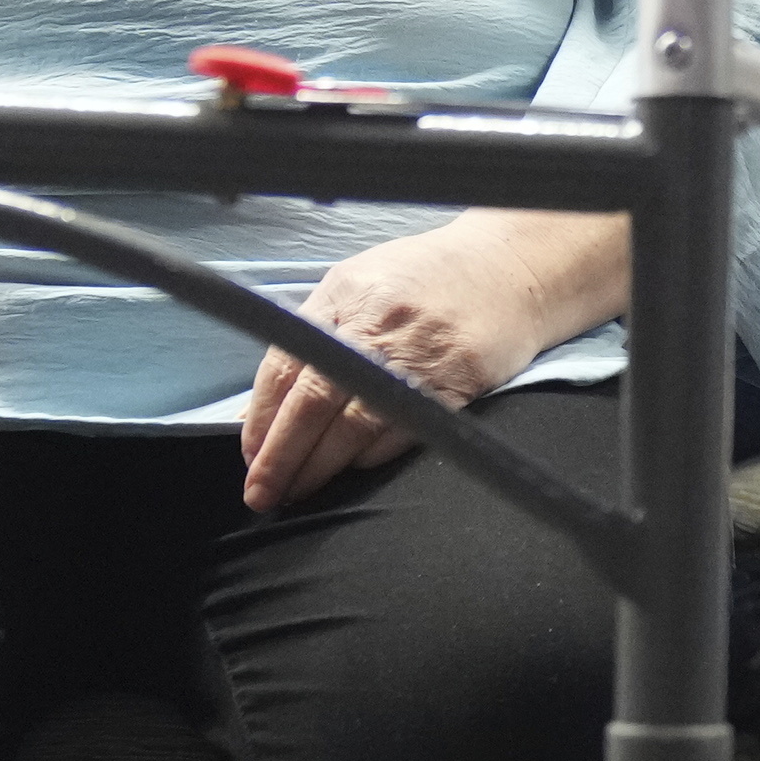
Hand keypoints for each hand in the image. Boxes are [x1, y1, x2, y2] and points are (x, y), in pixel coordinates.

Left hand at [237, 217, 568, 511]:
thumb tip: (268, 403)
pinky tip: (355, 467)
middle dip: (281, 456)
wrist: (510, 267)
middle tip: (262, 493)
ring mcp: (418, 356)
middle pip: (313, 403)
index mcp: (342, 296)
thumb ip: (317, 332)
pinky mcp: (457, 383)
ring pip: (355, 426)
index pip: (285, 367)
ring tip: (300, 490)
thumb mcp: (359, 283)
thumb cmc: (427, 277)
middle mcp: (376, 325)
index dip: (261, 419)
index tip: (250, 455)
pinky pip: (405, 430)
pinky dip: (373, 455)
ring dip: (322, 466)